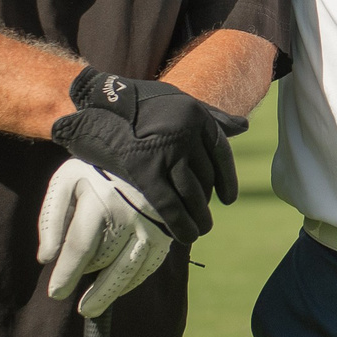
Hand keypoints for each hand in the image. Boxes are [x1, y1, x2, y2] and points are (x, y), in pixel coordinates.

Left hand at [36, 158, 172, 315]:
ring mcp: (152, 224)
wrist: (145, 149)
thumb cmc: (96, 167)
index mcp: (101, 200)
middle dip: (89, 287)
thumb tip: (46, 258)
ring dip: (109, 293)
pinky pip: (149, 265)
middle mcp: (129, 215)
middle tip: (78, 306)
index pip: (80, 249)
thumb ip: (51, 218)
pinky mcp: (168, 231)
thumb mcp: (66, 181)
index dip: (66, 275)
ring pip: (128, 269)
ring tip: (91, 309)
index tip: (55, 293)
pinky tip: (118, 289)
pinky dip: (133, 281)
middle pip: (104, 263)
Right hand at [50, 67, 247, 242]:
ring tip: (199, 231)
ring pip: (192, 194)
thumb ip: (211, 115)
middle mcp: (186, 132)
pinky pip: (169, 203)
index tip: (228, 199)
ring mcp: (167, 150)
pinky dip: (179, 223)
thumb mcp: (178, 100)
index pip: (220, 153)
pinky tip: (184, 237)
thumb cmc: (137, 102)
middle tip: (205, 220)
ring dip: (198, 217)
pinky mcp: (144, 168)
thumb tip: (243, 126)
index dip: (227, 179)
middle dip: (205, 203)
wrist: (93, 101)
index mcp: (196, 115)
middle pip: (205, 177)